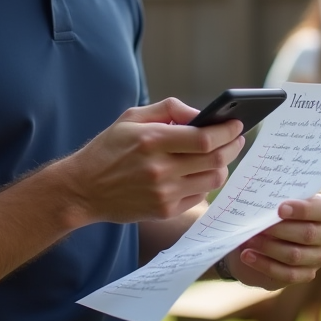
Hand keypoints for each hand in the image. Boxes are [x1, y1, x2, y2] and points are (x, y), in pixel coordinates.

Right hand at [57, 98, 244, 225]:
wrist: (83, 189)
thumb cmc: (109, 149)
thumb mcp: (132, 117)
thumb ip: (169, 109)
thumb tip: (202, 114)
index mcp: (152, 140)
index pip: (204, 138)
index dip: (227, 131)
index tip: (237, 124)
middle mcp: (159, 169)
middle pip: (215, 159)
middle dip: (232, 146)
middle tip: (237, 138)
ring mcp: (163, 193)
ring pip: (213, 179)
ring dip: (223, 166)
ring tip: (220, 155)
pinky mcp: (164, 210)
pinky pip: (200, 195)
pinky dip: (206, 182)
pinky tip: (200, 172)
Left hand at [224, 195, 320, 290]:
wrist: (268, 236)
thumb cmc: (275, 211)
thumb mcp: (278, 201)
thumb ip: (277, 200)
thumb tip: (264, 205)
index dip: (303, 210)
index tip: (280, 209)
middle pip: (308, 234)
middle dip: (279, 230)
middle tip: (258, 225)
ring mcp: (319, 257)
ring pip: (295, 255)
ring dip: (268, 247)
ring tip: (249, 240)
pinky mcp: (307, 274)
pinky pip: (287, 274)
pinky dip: (264, 264)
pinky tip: (248, 256)